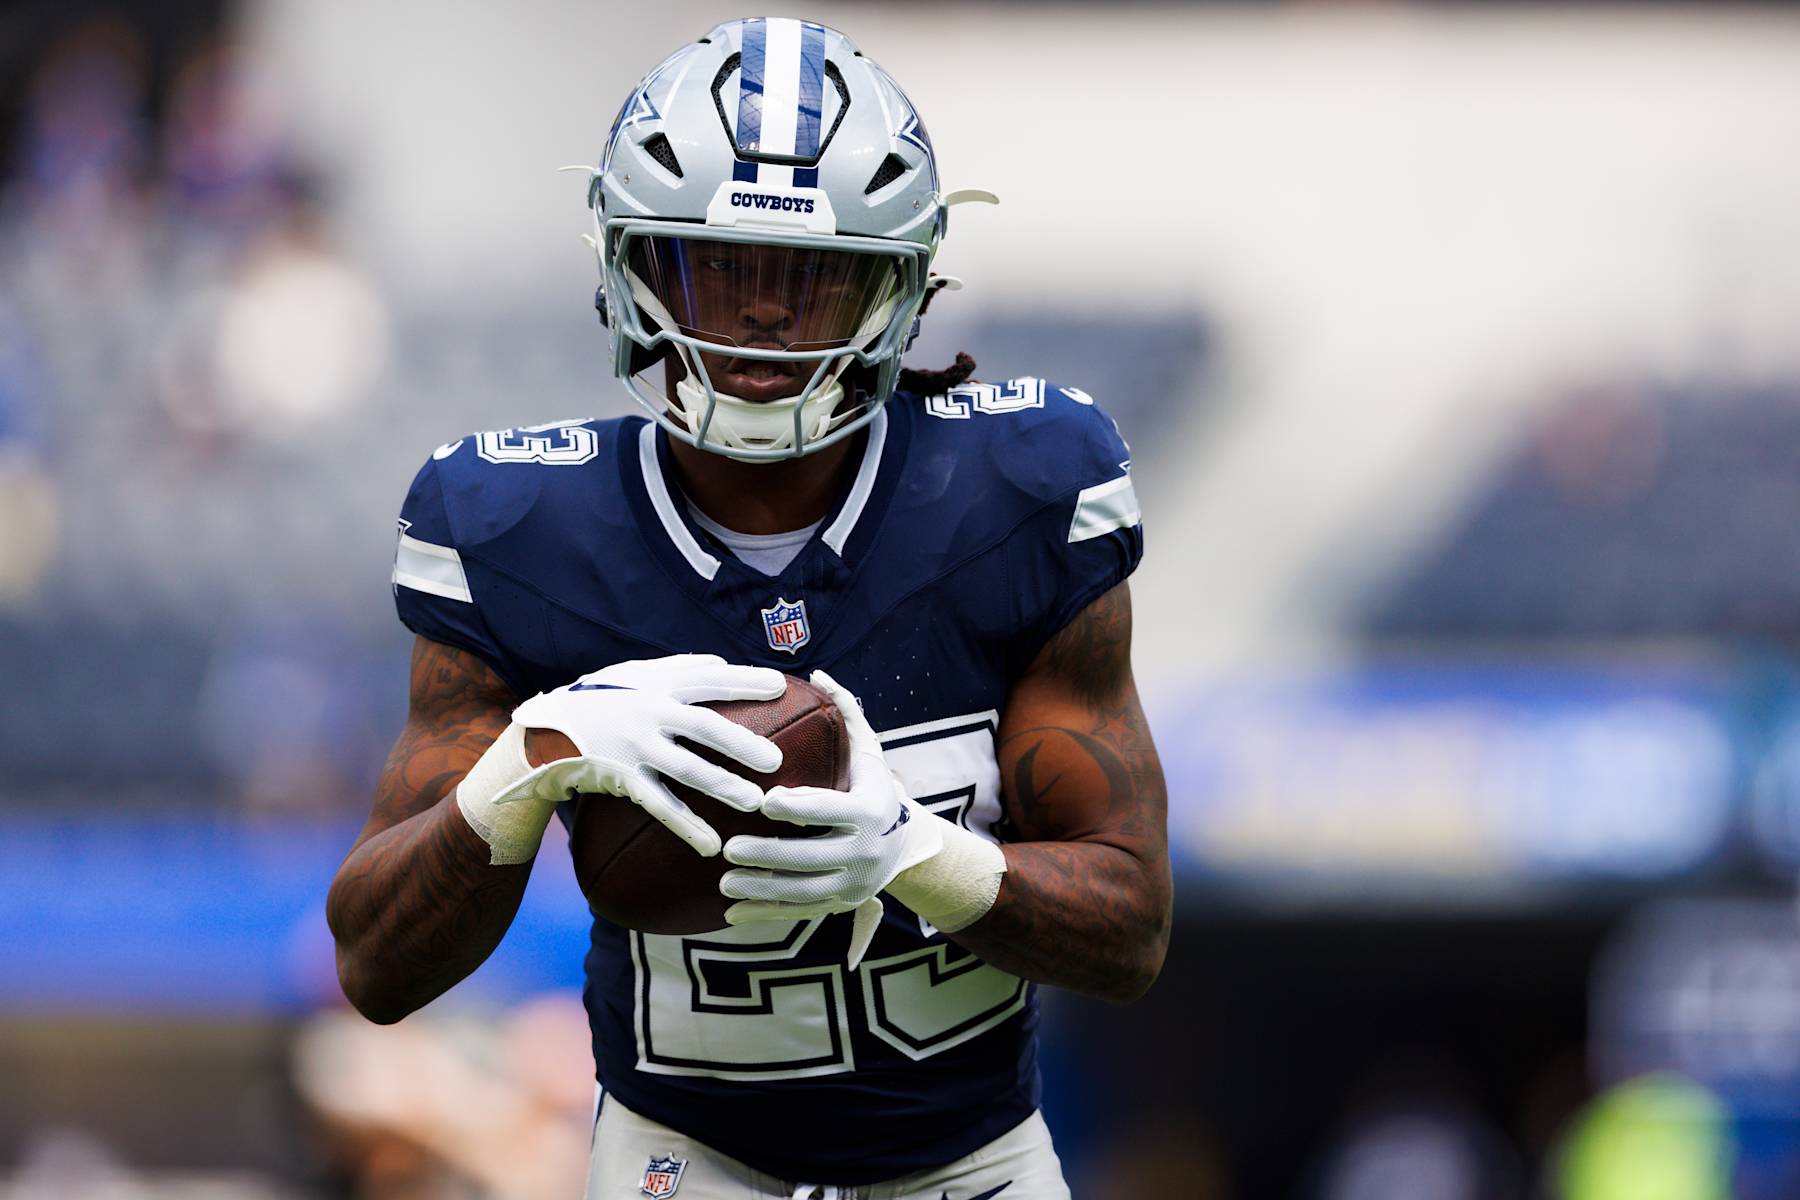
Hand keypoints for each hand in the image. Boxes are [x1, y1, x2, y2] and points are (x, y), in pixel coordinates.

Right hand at [510, 654, 785, 856]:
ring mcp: (636, 748)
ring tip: (754, 801)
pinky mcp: (623, 779)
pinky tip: (712, 845)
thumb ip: (679, 668)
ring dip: (720, 785)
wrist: (544, 730)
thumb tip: (722, 663)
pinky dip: (686, 826)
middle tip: (776, 760)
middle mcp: (649, 713)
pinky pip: (660, 806)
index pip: (709, 680)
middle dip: (741, 742)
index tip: (779, 687)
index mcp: (658, 684)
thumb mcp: (634, 673)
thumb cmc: (601, 697)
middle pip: (703, 726)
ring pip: (685, 768)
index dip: (744, 682)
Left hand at [720, 670, 942, 965]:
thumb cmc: (875, 789)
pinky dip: (765, 914)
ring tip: (723, 881)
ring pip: (801, 891)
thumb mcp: (869, 752)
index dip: (797, 807)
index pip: (830, 809)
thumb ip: (847, 712)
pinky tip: (731, 912)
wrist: (906, 846)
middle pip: (810, 856)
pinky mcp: (839, 905)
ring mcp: (851, 883)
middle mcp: (863, 851)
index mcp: (868, 812)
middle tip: (728, 848)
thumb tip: (819, 673)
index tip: (762, 802)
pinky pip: (798, 913)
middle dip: (768, 855)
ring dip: (760, 889)